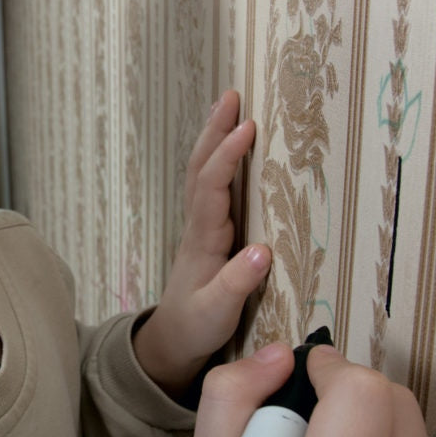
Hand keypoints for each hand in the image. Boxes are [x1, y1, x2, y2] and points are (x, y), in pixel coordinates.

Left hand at [134, 90, 271, 395]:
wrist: (173, 341)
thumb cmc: (196, 327)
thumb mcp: (218, 312)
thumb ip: (237, 284)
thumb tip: (262, 250)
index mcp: (202, 239)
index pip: (212, 187)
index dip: (228, 156)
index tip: (247, 128)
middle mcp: (198, 226)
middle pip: (201, 168)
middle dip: (215, 131)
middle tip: (231, 95)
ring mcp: (201, 227)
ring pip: (203, 173)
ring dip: (214, 138)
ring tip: (229, 105)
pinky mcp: (209, 233)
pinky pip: (212, 186)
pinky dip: (219, 159)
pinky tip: (230, 147)